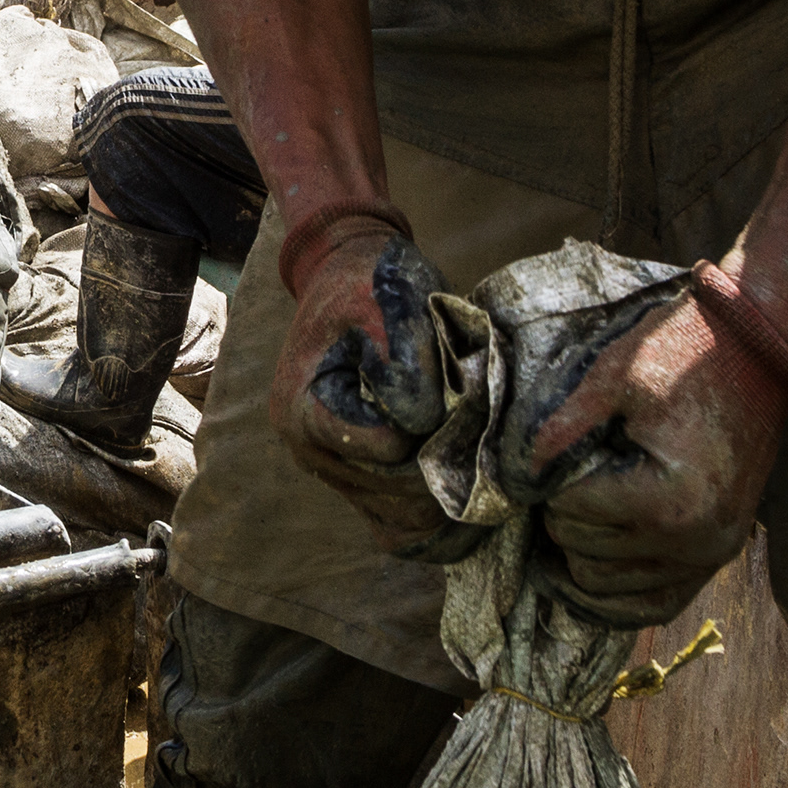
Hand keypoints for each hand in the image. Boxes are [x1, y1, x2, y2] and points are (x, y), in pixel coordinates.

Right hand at [273, 218, 458, 549]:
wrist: (346, 271)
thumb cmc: (372, 282)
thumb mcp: (393, 303)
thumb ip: (408, 363)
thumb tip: (424, 425)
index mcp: (304, 408)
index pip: (384, 451)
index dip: (431, 431)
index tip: (458, 402)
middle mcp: (306, 447)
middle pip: (390, 490)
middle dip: (443, 466)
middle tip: (483, 431)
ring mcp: (326, 464)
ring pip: (395, 511)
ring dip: (440, 488)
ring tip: (475, 451)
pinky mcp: (349, 470)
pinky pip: (390, 516)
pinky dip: (428, 506)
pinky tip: (458, 480)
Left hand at [527, 293, 787, 623]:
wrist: (757, 352)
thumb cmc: (683, 355)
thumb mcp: (611, 377)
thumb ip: (558, 432)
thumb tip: (517, 478)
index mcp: (669, 499)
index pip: (570, 514)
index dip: (552, 481)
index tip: (563, 451)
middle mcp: (695, 541)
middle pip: (584, 555)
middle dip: (565, 516)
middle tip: (570, 476)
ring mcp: (713, 554)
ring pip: (609, 589)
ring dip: (585, 551)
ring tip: (584, 507)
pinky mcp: (720, 554)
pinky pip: (656, 603)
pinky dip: (619, 591)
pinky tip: (592, 563)